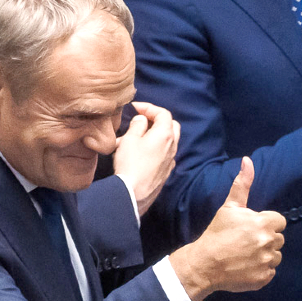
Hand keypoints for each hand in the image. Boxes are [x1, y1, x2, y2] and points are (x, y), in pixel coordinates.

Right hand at [112, 102, 178, 217]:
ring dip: (153, 135)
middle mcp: (172, 146)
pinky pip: (164, 154)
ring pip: (167, 140)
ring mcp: (170, 160)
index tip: (135, 108)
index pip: (163, 113)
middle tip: (141, 120)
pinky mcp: (166, 172)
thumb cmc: (130, 163)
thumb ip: (137, 125)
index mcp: (165, 134)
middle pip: (171, 126)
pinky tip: (141, 153)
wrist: (133, 193)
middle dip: (156, 120)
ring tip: (133, 139)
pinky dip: (155, 148)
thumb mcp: (129, 138)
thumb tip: (142, 120)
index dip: (149, 107)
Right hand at [167, 157, 285, 299]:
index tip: (251, 228)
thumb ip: (242, 184)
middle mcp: (269, 242)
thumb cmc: (217, 233)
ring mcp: (267, 262)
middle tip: (246, 242)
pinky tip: (246, 267)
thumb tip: (248, 160)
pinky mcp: (264, 278)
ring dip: (265, 255)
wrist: (205, 263)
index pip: (279, 221)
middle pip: (278, 239)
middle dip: (266, 239)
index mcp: (264, 223)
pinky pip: (270, 272)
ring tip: (246, 255)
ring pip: (275, 256)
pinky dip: (261, 270)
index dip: (266, 223)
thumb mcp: (229, 207)